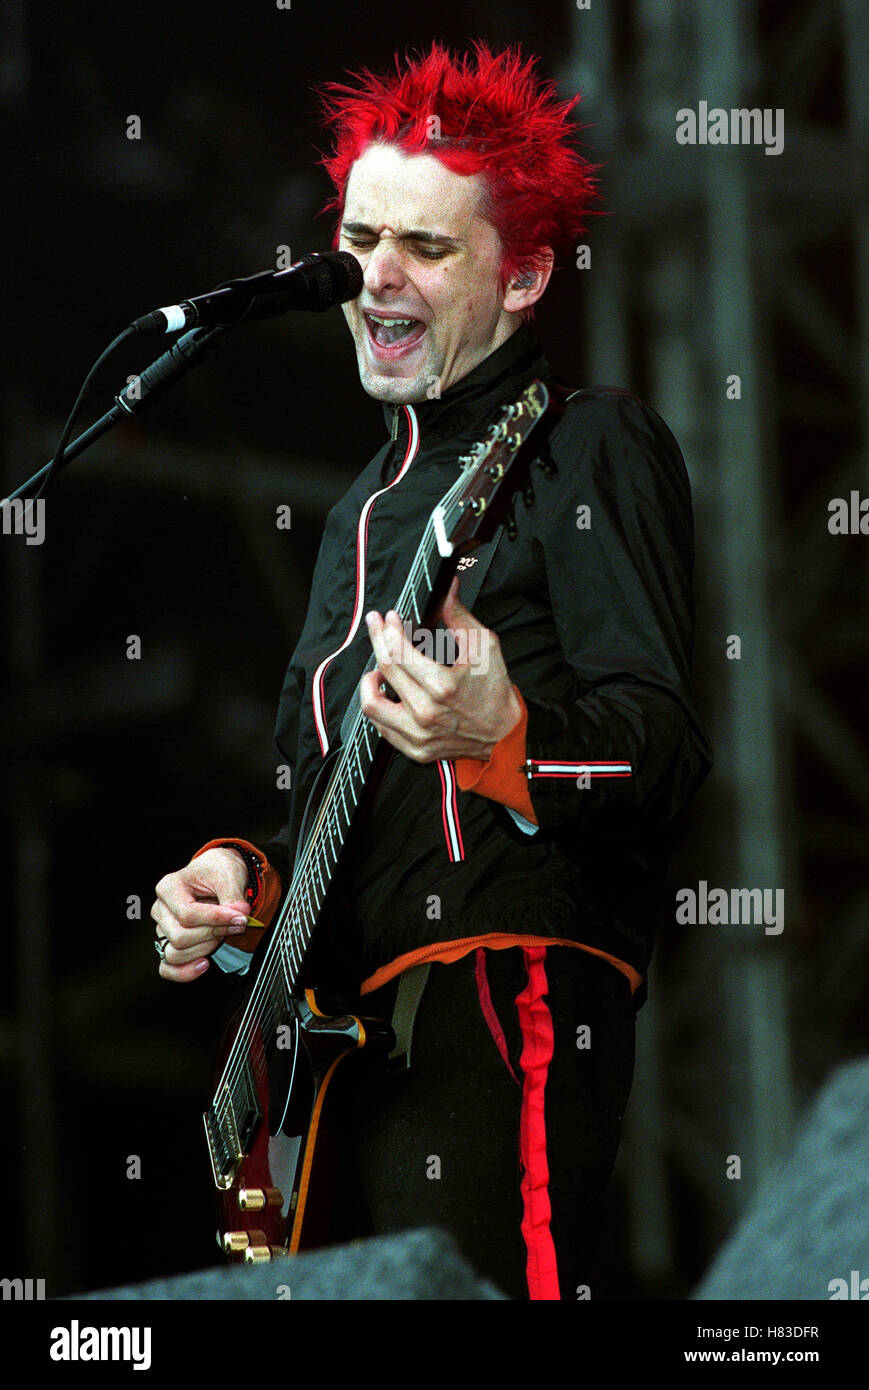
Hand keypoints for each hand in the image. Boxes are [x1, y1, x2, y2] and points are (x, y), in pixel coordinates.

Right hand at [150, 847, 250, 982]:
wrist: (217, 874)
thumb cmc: (218, 871)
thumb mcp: (229, 874)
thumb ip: (234, 896)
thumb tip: (239, 914)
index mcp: (169, 887)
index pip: (187, 914)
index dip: (216, 920)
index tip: (241, 918)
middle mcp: (161, 909)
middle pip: (180, 936)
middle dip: (213, 934)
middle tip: (236, 925)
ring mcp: (163, 928)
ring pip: (175, 953)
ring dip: (205, 949)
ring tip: (222, 934)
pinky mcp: (168, 944)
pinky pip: (167, 968)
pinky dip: (185, 972)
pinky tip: (205, 964)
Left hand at [359, 576, 520, 762]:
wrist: (504, 733)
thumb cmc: (495, 691)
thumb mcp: (484, 646)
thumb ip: (459, 616)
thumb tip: (447, 590)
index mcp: (442, 686)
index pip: (399, 651)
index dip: (389, 628)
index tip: (388, 618)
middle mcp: (426, 712)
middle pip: (384, 669)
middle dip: (376, 639)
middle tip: (376, 626)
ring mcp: (418, 734)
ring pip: (372, 704)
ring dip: (369, 679)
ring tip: (377, 668)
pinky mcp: (415, 748)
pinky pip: (381, 727)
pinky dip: (379, 706)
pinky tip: (387, 693)